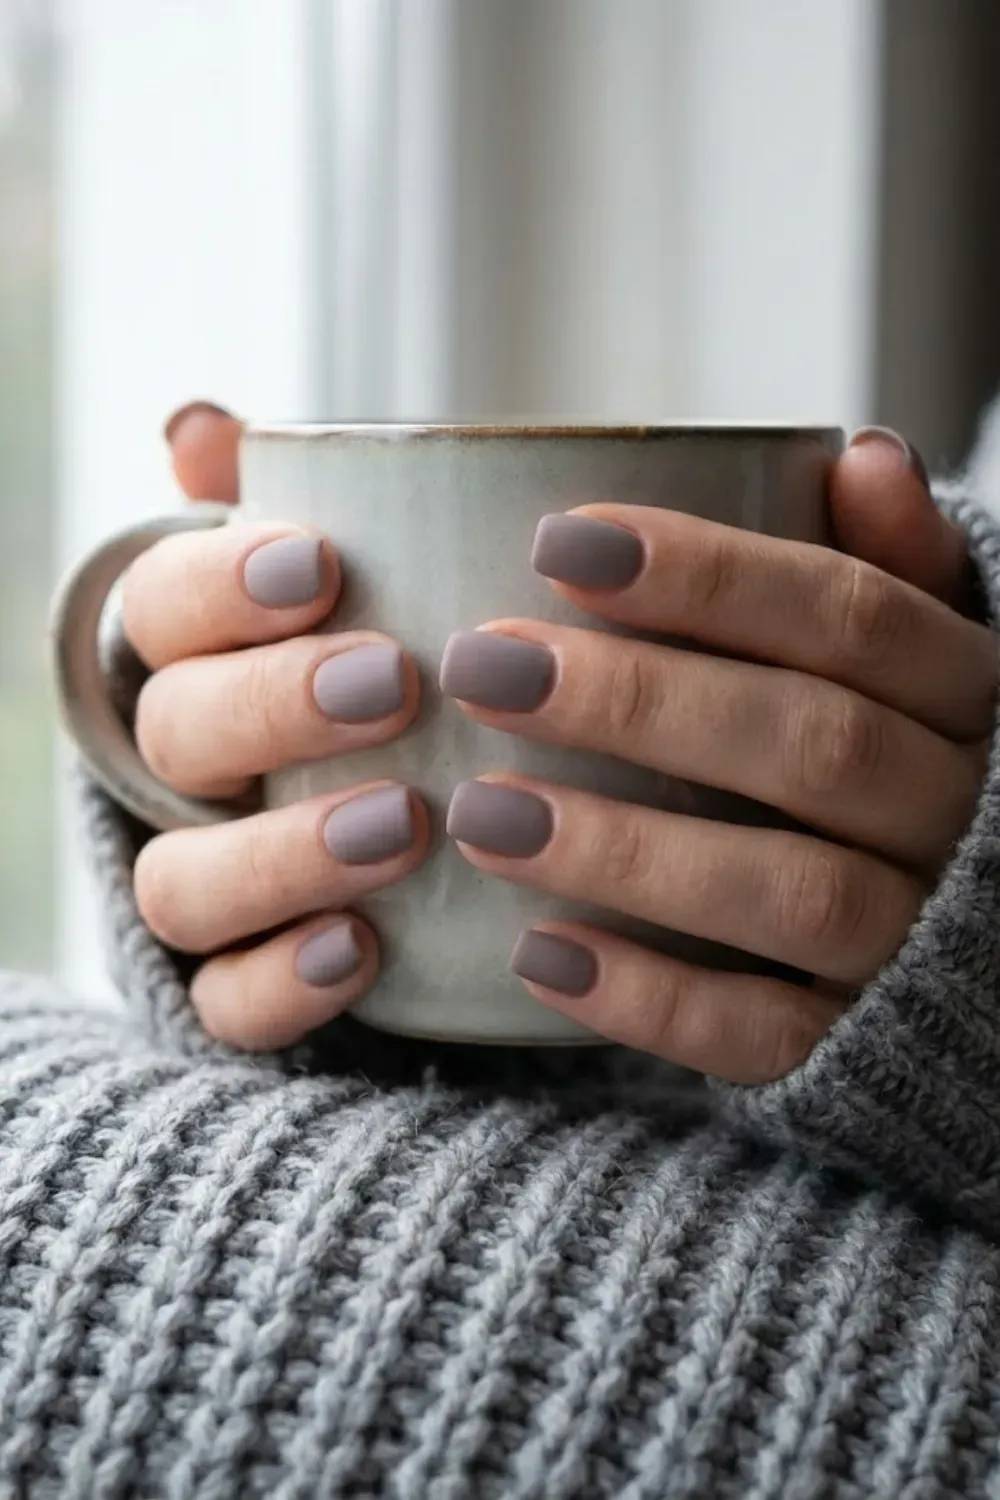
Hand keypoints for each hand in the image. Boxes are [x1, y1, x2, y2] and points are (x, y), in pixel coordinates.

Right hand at [125, 402, 428, 1049]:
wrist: (411, 832)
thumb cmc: (381, 672)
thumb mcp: (361, 586)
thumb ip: (290, 505)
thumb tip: (196, 425)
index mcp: (204, 658)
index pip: (163, 608)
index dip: (220, 585)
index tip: (322, 565)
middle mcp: (185, 774)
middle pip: (175, 734)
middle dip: (273, 704)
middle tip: (393, 682)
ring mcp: (209, 884)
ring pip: (183, 884)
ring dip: (282, 853)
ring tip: (402, 824)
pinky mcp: (241, 986)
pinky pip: (225, 1006)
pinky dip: (282, 983)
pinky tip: (364, 951)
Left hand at [442, 429, 996, 1082]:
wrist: (967, 955)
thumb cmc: (898, 760)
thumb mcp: (915, 656)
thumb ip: (890, 569)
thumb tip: (862, 455)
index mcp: (966, 696)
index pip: (853, 617)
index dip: (710, 575)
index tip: (554, 540)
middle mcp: (958, 814)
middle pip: (812, 746)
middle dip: (639, 704)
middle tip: (484, 666)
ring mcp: (917, 939)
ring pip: (792, 893)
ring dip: (629, 851)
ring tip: (481, 814)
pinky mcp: (861, 1043)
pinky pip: (768, 1033)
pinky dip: (654, 999)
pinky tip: (536, 956)